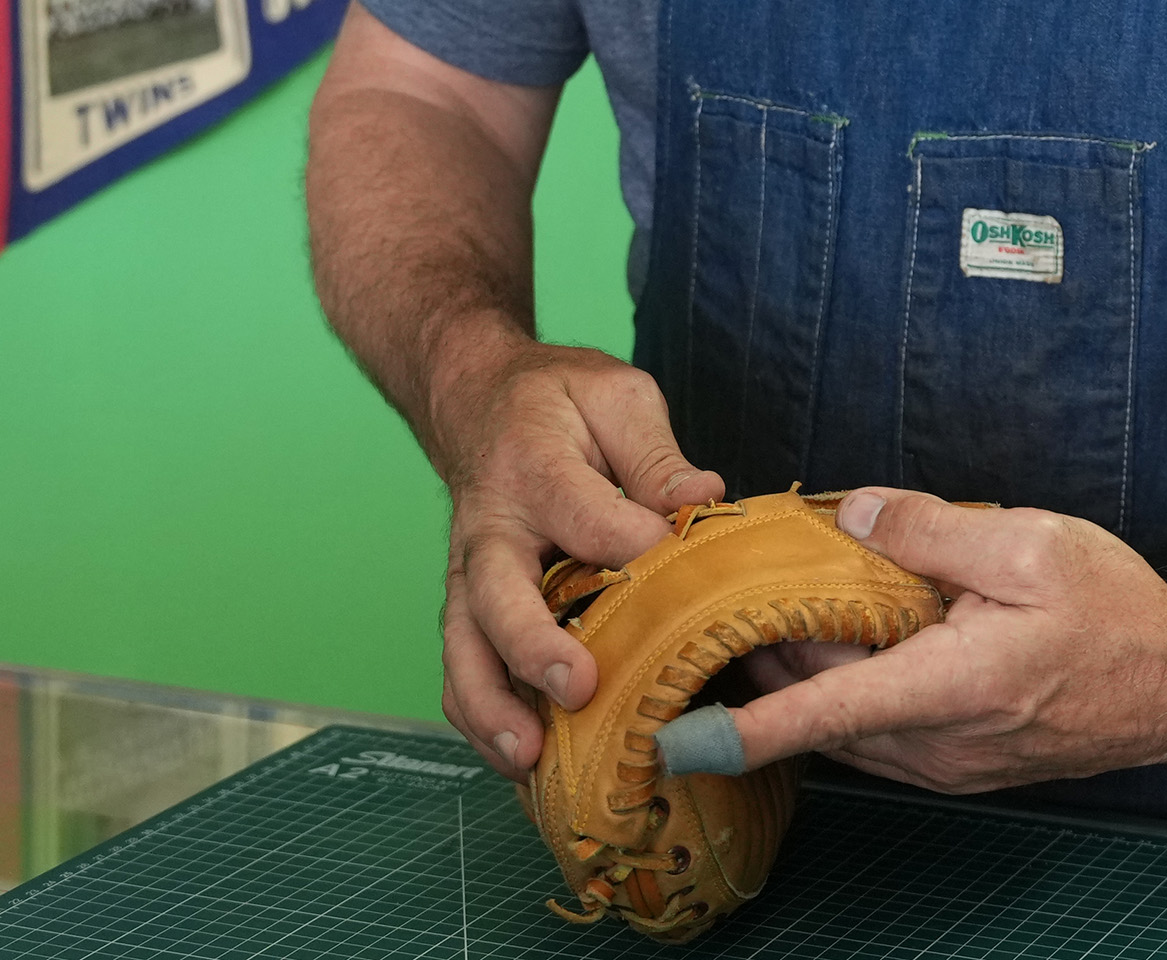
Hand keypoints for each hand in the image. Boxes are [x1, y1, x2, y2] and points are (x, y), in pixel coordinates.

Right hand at [425, 334, 723, 779]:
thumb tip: (703, 502)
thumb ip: (655, 452)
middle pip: (496, 594)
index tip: (673, 559)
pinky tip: (521, 769)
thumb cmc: (557, 402)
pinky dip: (482, 722)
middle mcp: (490, 531)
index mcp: (533, 467)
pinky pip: (462, 672)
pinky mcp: (468, 611)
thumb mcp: (615, 396)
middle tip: (576, 688)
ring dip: (491, 707)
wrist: (475, 400)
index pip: (581, 511)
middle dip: (532, 646)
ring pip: (464, 649)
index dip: (629, 540)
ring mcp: (470, 578)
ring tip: (527, 759)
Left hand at [723, 491, 1166, 793]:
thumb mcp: (1028, 542)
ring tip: (775, 604)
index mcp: (948, 688)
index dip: (742, 727)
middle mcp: (938, 744)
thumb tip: (848, 513)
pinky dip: (850, 688)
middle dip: (765, 662)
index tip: (674, 736)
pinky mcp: (962, 761)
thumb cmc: (1118, 612)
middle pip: (820, 710)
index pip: (820, 713)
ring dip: (807, 674)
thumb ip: (929, 529)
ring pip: (847, 724)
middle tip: (722, 595)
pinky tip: (849, 634)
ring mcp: (950, 763)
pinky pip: (881, 729)